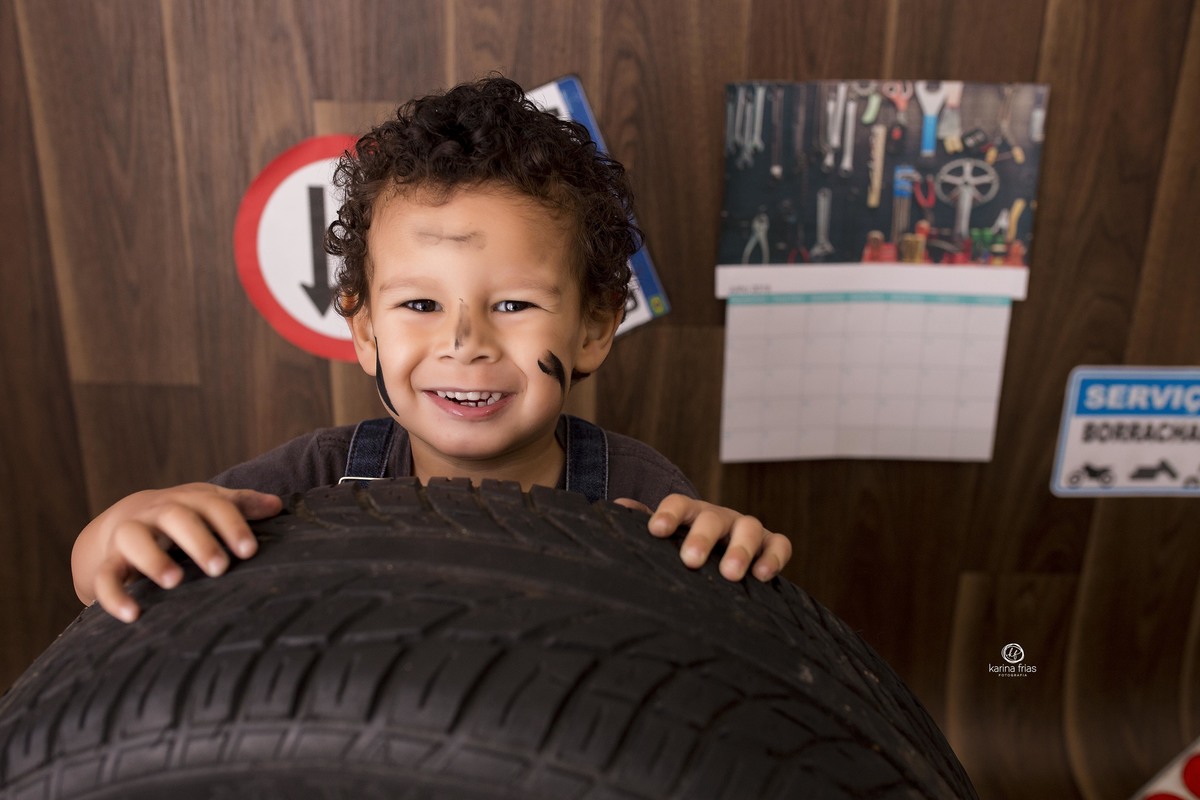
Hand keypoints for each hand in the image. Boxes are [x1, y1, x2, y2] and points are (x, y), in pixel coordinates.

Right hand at [71, 483, 281, 622]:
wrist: (126, 518)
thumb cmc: (183, 515)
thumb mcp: (209, 505)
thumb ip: (241, 505)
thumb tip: (277, 506)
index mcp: (187, 500)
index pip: (213, 506)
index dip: (231, 526)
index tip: (249, 551)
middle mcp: (157, 513)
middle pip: (176, 517)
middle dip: (198, 541)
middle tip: (220, 567)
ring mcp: (129, 536)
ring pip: (134, 539)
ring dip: (153, 559)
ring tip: (174, 581)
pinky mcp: (107, 562)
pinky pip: (105, 577)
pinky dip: (114, 595)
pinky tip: (133, 615)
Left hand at [614, 494, 791, 581]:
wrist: (714, 554)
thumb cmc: (681, 546)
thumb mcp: (661, 535)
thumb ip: (638, 523)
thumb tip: (617, 508)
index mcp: (688, 513)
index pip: (678, 505)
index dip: (668, 515)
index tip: (656, 531)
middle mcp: (718, 517)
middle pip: (712, 518)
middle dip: (702, 537)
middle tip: (690, 560)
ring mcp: (745, 529)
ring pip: (749, 528)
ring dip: (741, 549)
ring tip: (730, 574)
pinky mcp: (769, 544)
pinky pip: (779, 544)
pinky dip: (774, 556)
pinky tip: (763, 575)